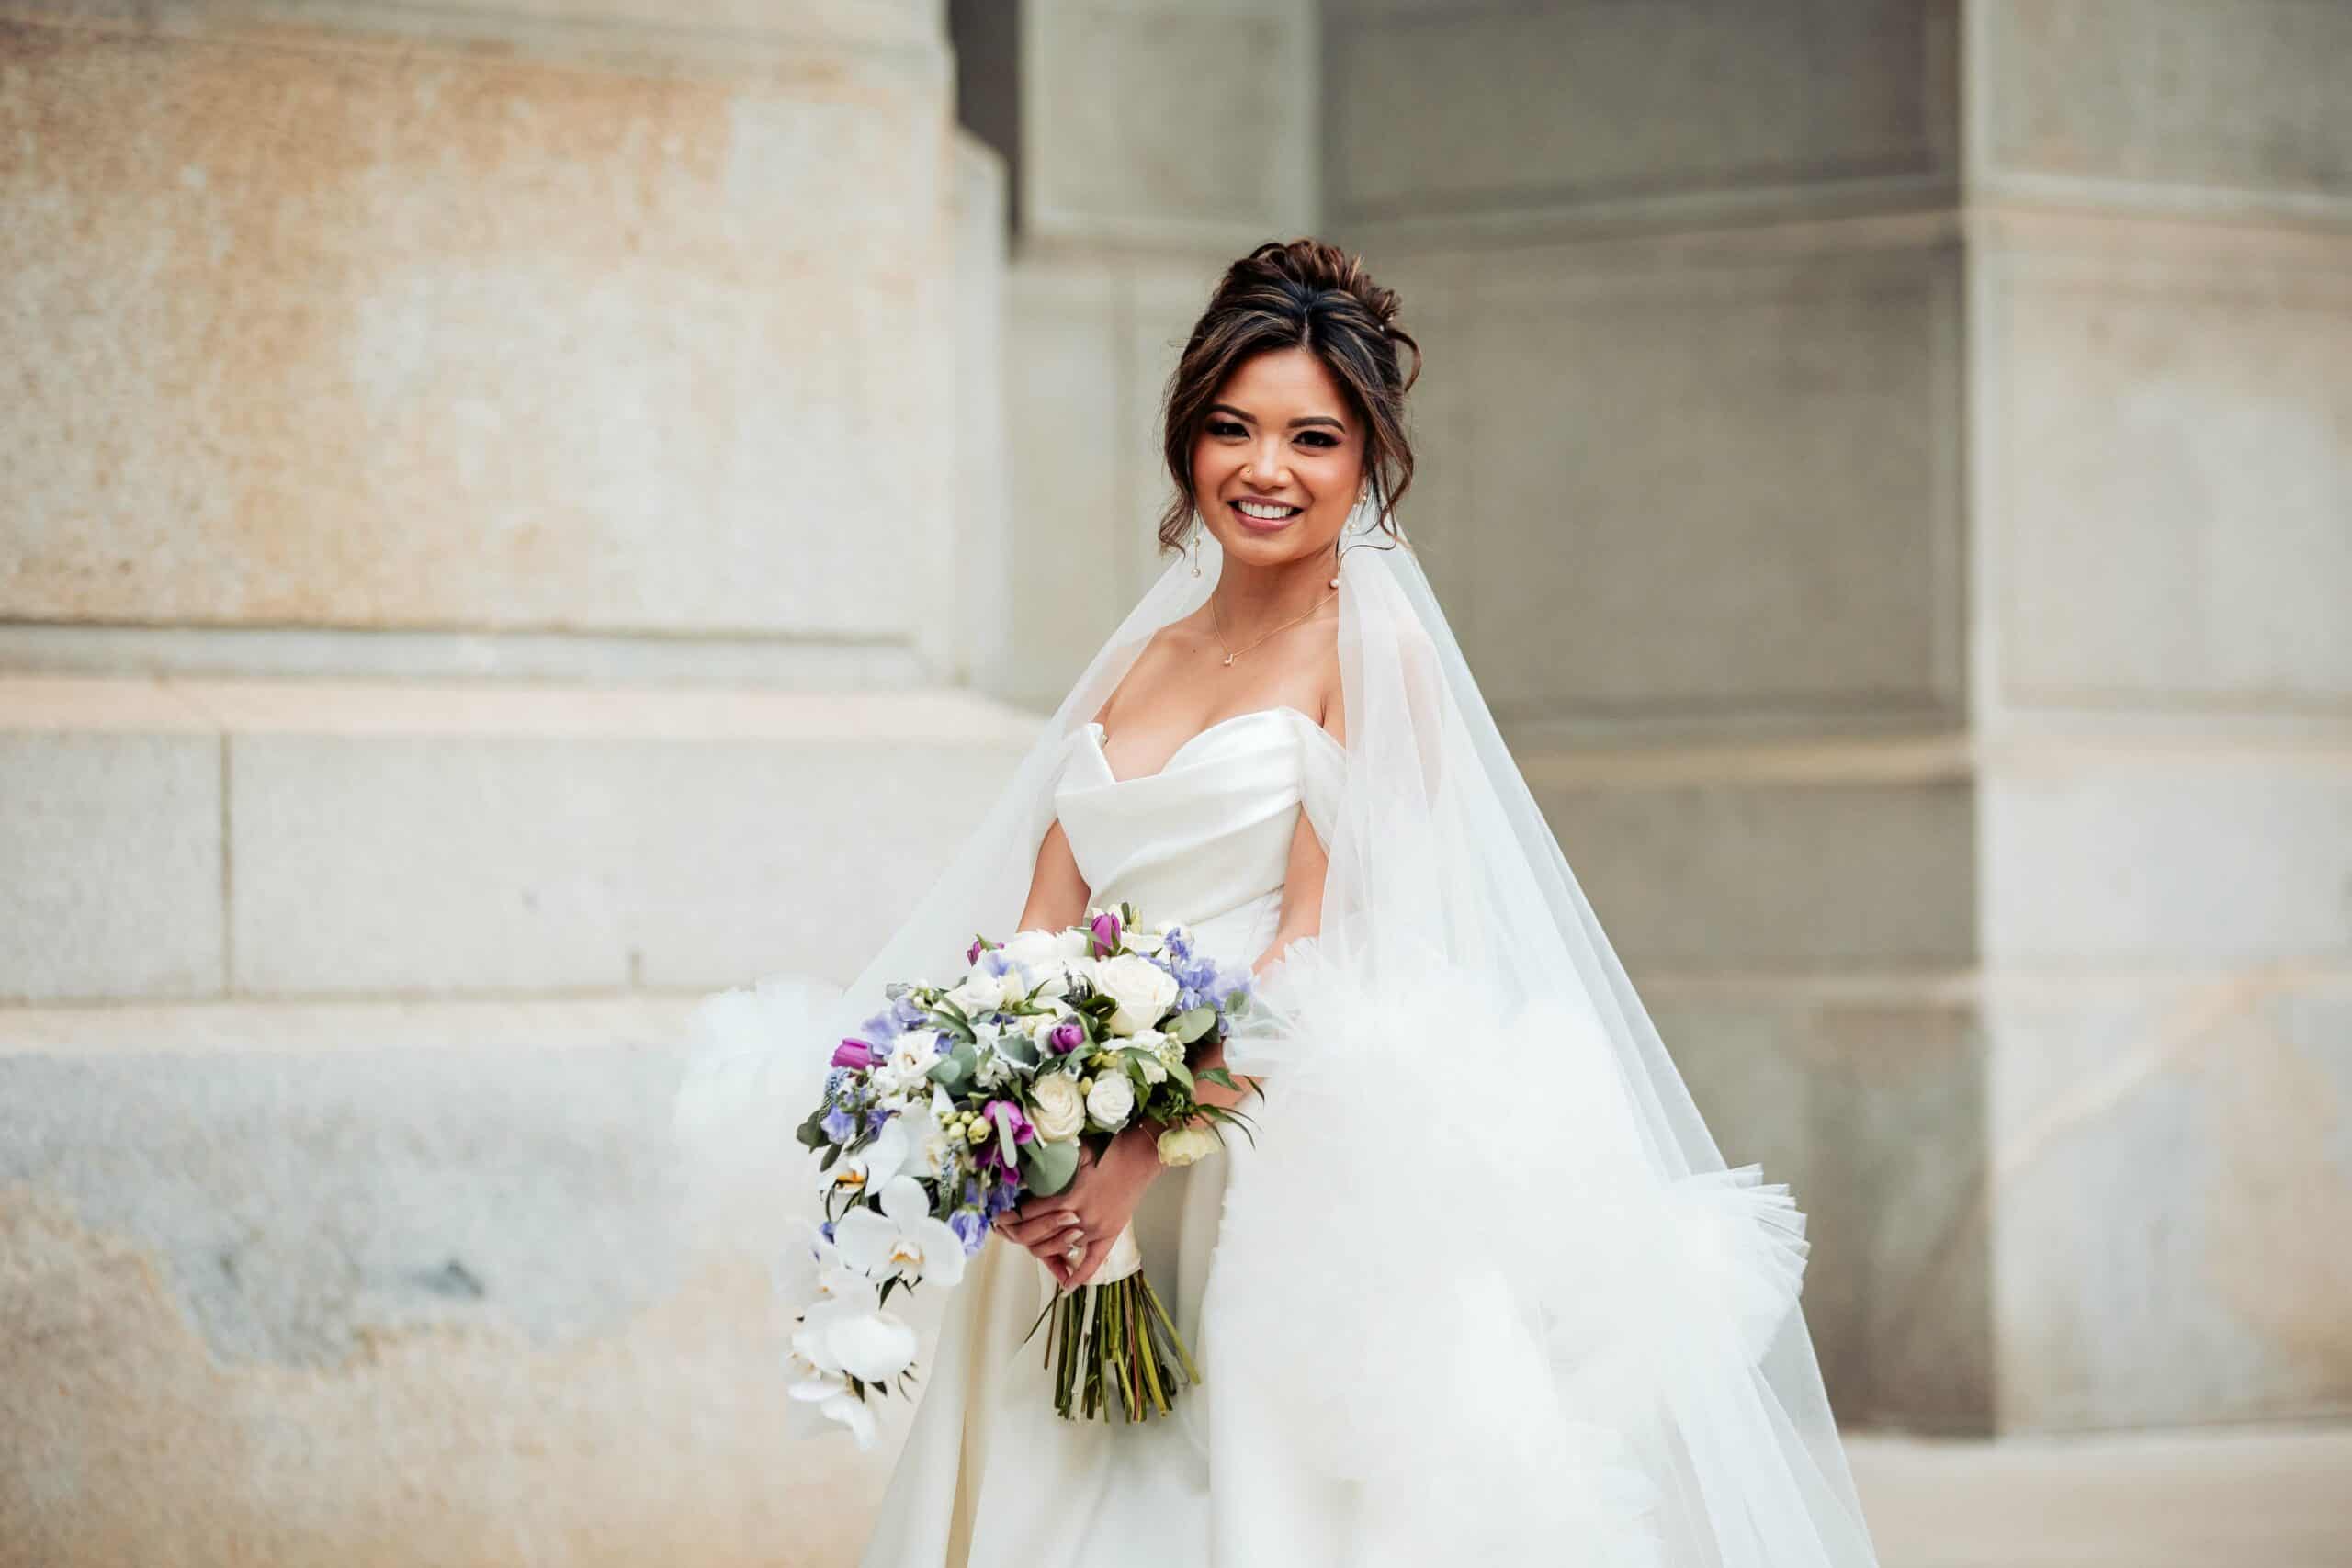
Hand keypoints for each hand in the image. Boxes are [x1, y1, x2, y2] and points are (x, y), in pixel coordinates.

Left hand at [997, 1135, 1157, 1289]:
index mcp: (1069, 1196)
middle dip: (1017, 1231)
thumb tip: (1024, 1176)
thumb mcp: (1073, 1153)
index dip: (1012, 1213)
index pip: (1030, 1213)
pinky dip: (1080, 1275)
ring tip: (1024, 1241)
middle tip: (1004, 1226)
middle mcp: (1080, 1218)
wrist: (1138, 1158)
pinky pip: (1094, 1260)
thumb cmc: (1106, 1151)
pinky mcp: (1109, 1234)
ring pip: (1059, 1248)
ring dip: (1040, 1247)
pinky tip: (1068, 1286)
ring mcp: (1095, 1229)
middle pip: (1039, 1234)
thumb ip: (1050, 1166)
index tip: (1003, 1210)